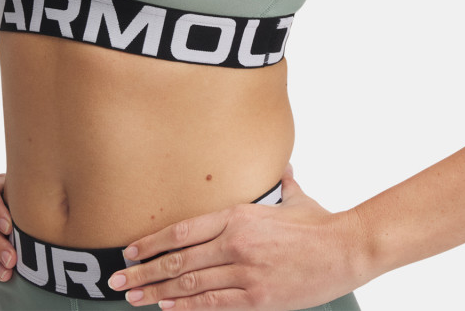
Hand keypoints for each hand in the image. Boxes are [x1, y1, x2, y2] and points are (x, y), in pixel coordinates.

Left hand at [106, 166, 370, 308]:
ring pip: (190, 283)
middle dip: (144, 271)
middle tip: (118, 280)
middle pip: (179, 259)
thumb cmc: (318, 223)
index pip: (183, 229)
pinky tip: (167, 308)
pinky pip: (213, 304)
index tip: (131, 249)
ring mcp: (245, 272)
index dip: (153, 241)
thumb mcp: (291, 196)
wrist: (346, 249)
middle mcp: (235, 242)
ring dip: (157, 292)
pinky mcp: (257, 298)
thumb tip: (279, 168)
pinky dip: (187, 307)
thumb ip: (277, 183)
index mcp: (238, 214)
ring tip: (133, 298)